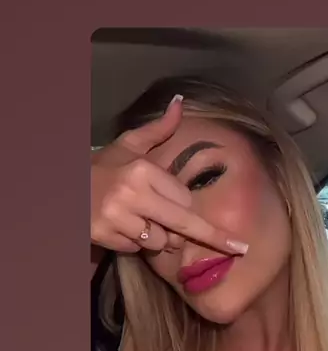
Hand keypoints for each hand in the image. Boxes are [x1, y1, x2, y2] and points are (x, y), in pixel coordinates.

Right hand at [91, 95, 247, 256]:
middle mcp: (132, 193)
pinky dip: (135, 243)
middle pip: (182, 224)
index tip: (199, 215)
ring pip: (159, 240)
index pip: (184, 198)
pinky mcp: (105, 235)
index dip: (188, 207)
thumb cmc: (104, 167)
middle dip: (210, 236)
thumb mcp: (130, 145)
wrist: (66, 186)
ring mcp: (117, 216)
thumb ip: (159, 129)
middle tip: (238, 248)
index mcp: (142, 170)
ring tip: (142, 222)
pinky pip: (136, 248)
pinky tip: (124, 229)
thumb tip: (180, 102)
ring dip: (158, 238)